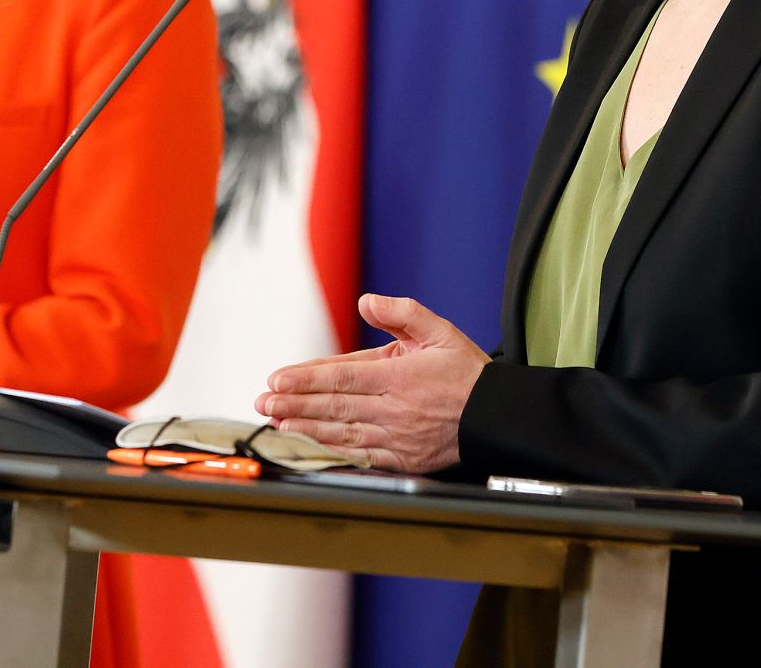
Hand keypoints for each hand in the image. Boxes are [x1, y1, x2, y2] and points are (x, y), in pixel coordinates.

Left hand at [255, 294, 488, 472]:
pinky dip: (332, 452)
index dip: (306, 379)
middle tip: (263, 403)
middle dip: (294, 404)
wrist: (497, 418)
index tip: (277, 380)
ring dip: (305, 428)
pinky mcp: (401, 458)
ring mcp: (396, 437)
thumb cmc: (467, 374)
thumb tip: (366, 302)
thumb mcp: (440, 331)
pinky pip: (360, 455)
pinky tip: (311, 446)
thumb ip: (402, 313)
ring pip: (342, 432)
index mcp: (400, 375)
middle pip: (335, 406)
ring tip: (276, 423)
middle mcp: (394, 408)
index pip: (343, 376)